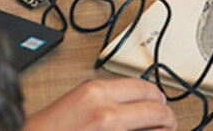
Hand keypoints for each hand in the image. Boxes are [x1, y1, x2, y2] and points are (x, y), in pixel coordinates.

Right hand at [23, 78, 176, 130]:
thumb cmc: (44, 130)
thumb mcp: (74, 105)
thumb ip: (101, 101)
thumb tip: (127, 106)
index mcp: (94, 92)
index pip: (144, 87)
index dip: (156, 96)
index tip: (160, 101)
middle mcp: (106, 112)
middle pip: (158, 107)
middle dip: (167, 115)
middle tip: (168, 120)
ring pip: (158, 127)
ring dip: (163, 130)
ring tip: (162, 130)